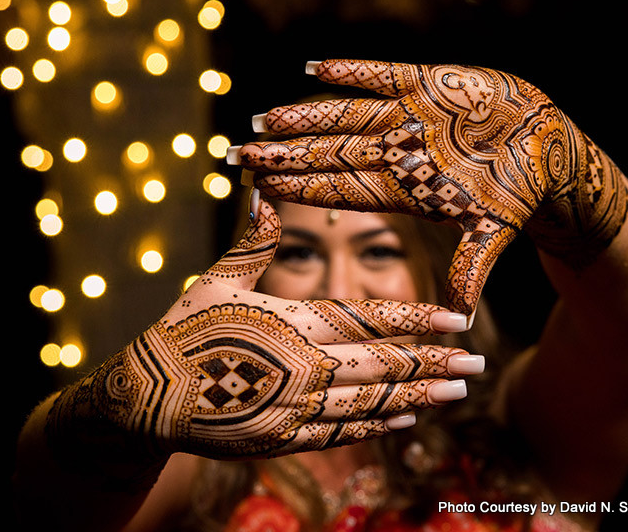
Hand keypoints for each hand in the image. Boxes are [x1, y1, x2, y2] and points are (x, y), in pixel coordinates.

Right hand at [46, 200, 479, 474]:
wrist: (148, 398)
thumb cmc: (184, 330)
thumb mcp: (217, 278)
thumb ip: (254, 239)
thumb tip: (266, 188)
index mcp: (292, 323)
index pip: (370, 320)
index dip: (419, 319)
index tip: (459, 319)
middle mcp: (303, 367)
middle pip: (384, 364)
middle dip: (436, 362)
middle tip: (479, 361)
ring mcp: (297, 409)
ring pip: (373, 400)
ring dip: (420, 395)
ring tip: (459, 390)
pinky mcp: (286, 438)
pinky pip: (344, 431)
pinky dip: (380, 422)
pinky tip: (409, 416)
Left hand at [232, 59, 627, 313]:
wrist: (545, 147)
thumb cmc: (518, 192)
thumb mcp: (493, 230)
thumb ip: (472, 266)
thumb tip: (462, 319)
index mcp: (403, 188)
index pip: (341, 188)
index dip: (301, 186)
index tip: (260, 186)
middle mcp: (396, 152)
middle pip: (330, 153)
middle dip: (285, 153)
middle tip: (239, 154)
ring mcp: (408, 117)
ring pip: (346, 116)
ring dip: (305, 116)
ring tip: (264, 117)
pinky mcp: (430, 83)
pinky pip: (384, 76)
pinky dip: (354, 72)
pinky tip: (315, 68)